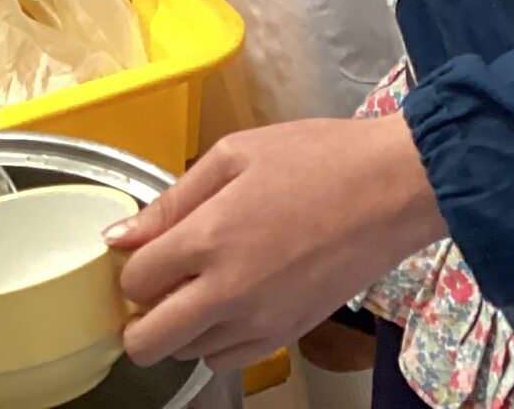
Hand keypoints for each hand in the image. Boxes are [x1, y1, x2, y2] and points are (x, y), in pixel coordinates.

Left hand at [111, 116, 442, 374]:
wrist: (391, 190)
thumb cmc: (318, 159)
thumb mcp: (234, 154)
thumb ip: (172, 200)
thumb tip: (122, 235)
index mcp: (209, 238)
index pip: (135, 281)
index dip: (131, 266)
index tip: (143, 251)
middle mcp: (228, 292)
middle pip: (149, 343)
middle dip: (138, 320)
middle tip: (155, 288)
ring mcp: (261, 322)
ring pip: (189, 353)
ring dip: (181, 328)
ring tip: (201, 286)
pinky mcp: (289, 336)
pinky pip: (231, 360)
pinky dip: (219, 341)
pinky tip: (232, 303)